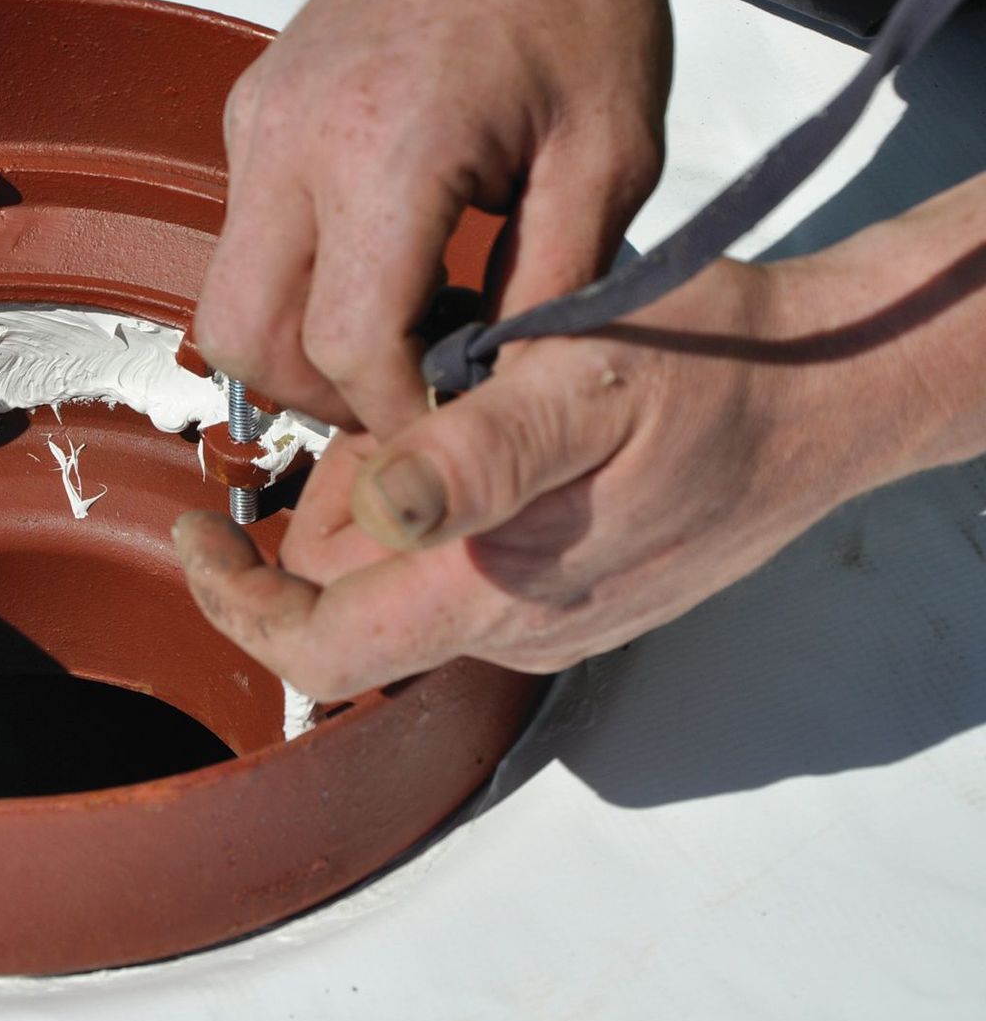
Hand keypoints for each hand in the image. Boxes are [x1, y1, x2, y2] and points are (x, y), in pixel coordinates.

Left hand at [173, 257, 917, 698]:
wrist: (829, 391)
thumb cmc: (709, 372)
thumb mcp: (577, 385)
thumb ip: (470, 460)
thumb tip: (372, 505)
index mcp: (492, 590)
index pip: (318, 648)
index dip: (233, 600)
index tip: (191, 528)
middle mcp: (512, 628)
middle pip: (349, 603)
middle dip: (322, 514)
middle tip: (361, 411)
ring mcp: (547, 616)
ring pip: (403, 577)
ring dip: (382, 497)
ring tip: (438, 398)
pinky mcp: (575, 588)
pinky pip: (465, 561)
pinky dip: (440, 500)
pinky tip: (480, 421)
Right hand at [194, 0, 696, 436]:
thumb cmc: (579, 2)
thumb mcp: (608, 163)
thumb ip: (549, 294)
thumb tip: (496, 395)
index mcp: (385, 149)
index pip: (343, 342)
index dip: (393, 411)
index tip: (445, 426)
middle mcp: (293, 137)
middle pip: (243, 337)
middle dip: (318, 396)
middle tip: (403, 397)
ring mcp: (259, 120)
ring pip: (228, 293)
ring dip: (298, 341)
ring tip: (399, 331)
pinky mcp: (253, 108)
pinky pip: (245, 231)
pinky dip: (297, 276)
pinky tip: (383, 259)